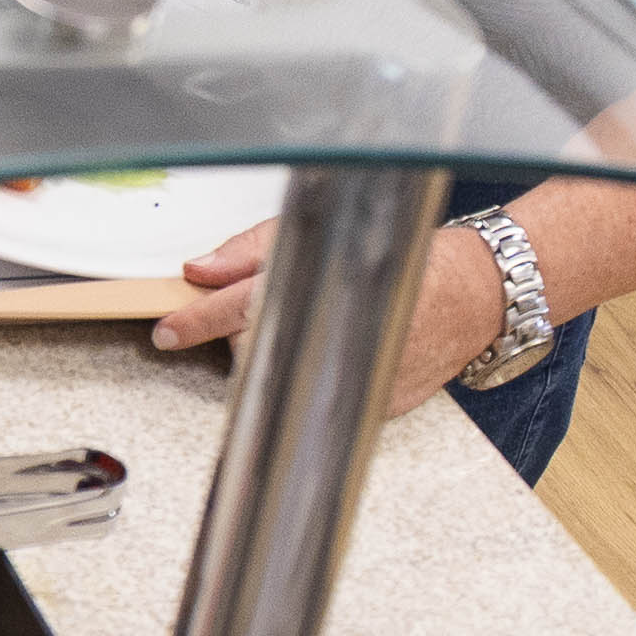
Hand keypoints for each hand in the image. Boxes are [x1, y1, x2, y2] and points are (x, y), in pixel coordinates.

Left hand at [151, 216, 508, 400]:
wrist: (468, 296)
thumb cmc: (397, 255)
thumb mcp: (319, 229)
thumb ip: (250, 253)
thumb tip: (198, 270)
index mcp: (316, 287)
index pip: (238, 308)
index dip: (196, 320)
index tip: (167, 331)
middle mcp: (331, 336)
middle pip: (252, 348)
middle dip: (250, 330)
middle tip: (284, 305)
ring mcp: (349, 377)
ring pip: (283, 375)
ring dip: (285, 352)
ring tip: (323, 321)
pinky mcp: (367, 406)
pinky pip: (317, 392)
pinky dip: (317, 371)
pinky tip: (344, 346)